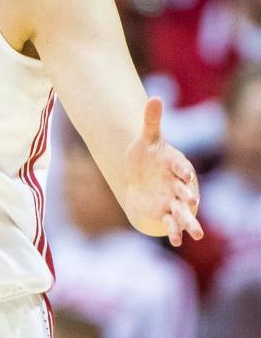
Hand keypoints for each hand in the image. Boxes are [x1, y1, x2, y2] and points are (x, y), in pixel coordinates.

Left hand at [124, 97, 202, 246]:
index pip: (181, 167)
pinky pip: (170, 222)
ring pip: (183, 212)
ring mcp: (172, 199)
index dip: (183, 171)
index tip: (185, 176)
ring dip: (189, 223)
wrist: (140, 176)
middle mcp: (177, 184)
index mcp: (175, 164)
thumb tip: (155, 96)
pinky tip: (175, 241)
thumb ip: (151, 121)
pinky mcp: (164, 212)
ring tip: (196, 234)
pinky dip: (173, 231)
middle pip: (185, 192)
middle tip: (192, 203)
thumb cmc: (146, 156)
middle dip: (189, 197)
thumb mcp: (147, 138)